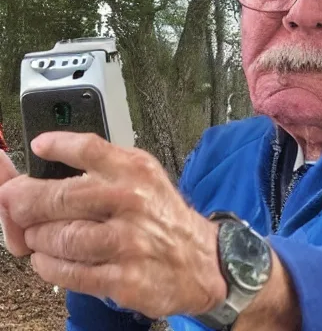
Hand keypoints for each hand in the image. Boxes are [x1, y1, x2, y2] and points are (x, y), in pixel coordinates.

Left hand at [0, 132, 226, 318]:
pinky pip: (66, 272)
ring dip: (37, 238)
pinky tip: (52, 258)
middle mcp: (131, 201)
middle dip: (22, 202)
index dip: (56, 145)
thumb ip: (103, 166)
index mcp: (136, 171)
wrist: (201, 259)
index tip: (38, 147)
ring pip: (55, 238)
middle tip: (14, 203)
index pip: (87, 149)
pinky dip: (49, 265)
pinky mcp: (123, 278)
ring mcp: (126, 242)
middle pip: (56, 197)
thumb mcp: (143, 177)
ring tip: (40, 235)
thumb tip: (48, 155)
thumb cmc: (162, 215)